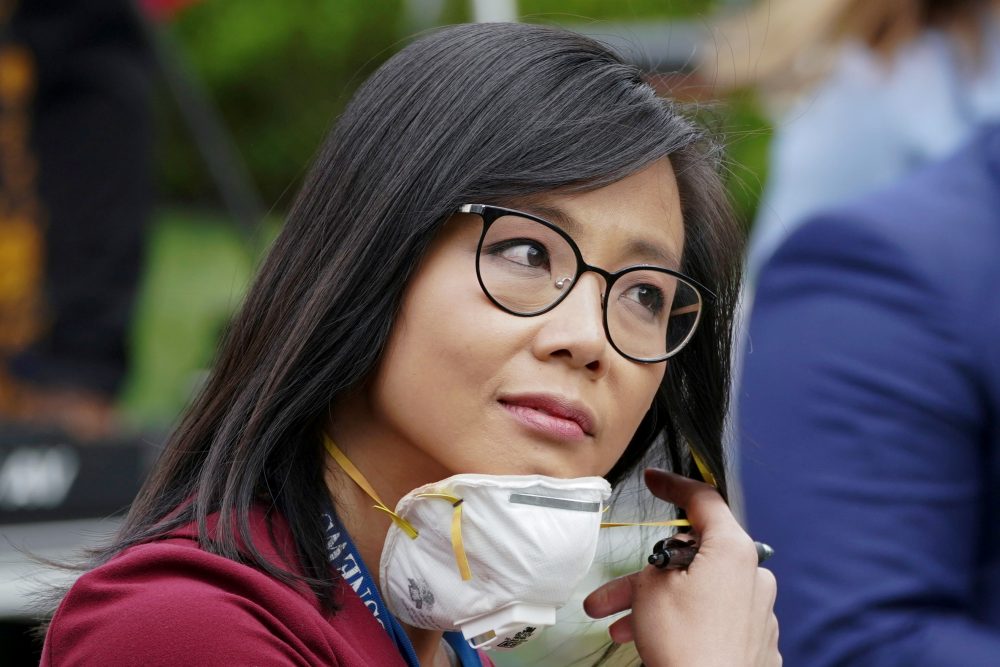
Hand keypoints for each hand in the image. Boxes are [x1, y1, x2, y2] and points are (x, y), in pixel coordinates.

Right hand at [583, 469, 779, 666]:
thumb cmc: (685, 648)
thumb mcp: (652, 588)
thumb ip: (659, 562)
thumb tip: (669, 565)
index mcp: (734, 551)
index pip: (704, 500)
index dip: (673, 486)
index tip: (654, 480)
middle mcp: (755, 577)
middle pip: (693, 559)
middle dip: (647, 575)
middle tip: (610, 593)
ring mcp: (760, 615)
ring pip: (698, 594)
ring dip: (656, 606)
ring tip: (618, 628)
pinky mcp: (757, 645)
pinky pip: (714, 621)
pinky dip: (684, 625)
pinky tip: (654, 642)